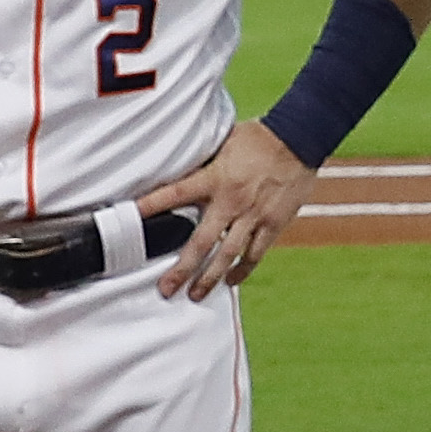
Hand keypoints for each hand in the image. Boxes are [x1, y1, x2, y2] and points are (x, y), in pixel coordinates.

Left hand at [135, 120, 313, 299]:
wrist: (299, 138)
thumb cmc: (259, 137)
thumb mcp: (224, 142)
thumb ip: (205, 161)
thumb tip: (182, 165)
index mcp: (215, 178)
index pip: (175, 193)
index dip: (151, 206)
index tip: (132, 218)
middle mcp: (232, 201)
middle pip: (201, 242)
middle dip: (182, 269)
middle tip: (166, 288)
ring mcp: (254, 216)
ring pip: (228, 255)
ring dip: (211, 278)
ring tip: (196, 294)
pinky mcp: (273, 223)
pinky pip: (256, 253)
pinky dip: (243, 269)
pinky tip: (232, 280)